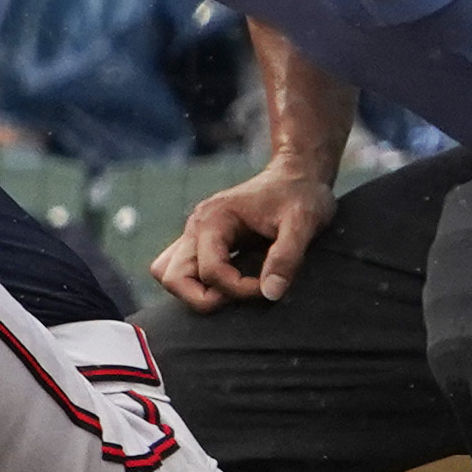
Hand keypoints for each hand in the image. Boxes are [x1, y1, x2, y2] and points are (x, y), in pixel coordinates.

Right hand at [154, 166, 335, 307]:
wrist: (296, 173)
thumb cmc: (300, 195)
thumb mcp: (302, 223)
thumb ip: (287, 258)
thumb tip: (270, 294)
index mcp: (213, 220)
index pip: (211, 271)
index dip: (241, 289)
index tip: (270, 286)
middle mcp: (195, 226)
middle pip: (172, 277)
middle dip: (206, 298)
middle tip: (243, 294)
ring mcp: (194, 233)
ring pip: (168, 274)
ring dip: (194, 291)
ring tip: (232, 290)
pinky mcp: (200, 240)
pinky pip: (180, 269)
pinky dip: (197, 283)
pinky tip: (230, 281)